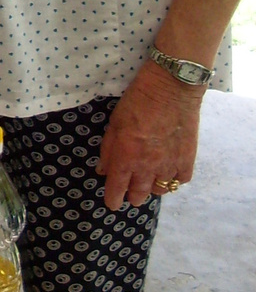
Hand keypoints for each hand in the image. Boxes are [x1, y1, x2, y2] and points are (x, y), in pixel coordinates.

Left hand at [96, 59, 203, 208]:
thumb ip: (108, 149)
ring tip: (148, 180)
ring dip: (152, 187)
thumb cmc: (138, 100)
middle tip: (129, 191)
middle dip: (132, 195)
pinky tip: (168, 171)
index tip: (111, 203)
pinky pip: (179, 181)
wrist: (172, 88)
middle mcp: (148, 167)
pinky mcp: (188, 160)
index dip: (113, 199)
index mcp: (127, 157)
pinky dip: (173, 179)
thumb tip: (103, 170)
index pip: (117, 188)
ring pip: (160, 190)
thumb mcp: (115, 122)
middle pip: (139, 194)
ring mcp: (170, 165)